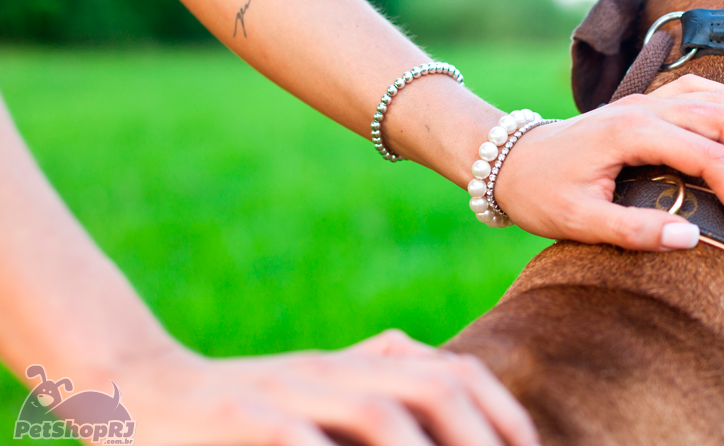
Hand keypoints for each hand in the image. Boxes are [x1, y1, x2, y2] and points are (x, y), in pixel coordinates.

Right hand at [116, 330, 538, 445]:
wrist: (139, 386)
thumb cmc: (243, 399)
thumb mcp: (319, 384)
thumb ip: (377, 372)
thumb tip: (440, 366)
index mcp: (359, 366)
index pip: (455, 374)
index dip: (503, 413)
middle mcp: (335, 373)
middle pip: (435, 385)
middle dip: (485, 434)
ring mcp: (291, 394)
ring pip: (381, 415)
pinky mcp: (243, 417)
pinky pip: (300, 439)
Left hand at [494, 74, 723, 252]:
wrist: (509, 161)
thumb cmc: (540, 192)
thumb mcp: (578, 222)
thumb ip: (634, 231)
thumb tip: (693, 238)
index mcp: (631, 132)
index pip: (710, 158)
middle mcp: (645, 107)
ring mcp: (646, 100)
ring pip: (721, 103)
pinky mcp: (646, 104)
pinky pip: (702, 91)